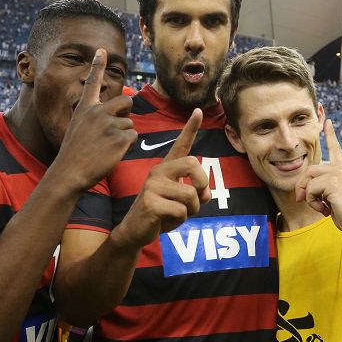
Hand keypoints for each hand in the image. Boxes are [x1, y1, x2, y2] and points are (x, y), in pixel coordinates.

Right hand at [53, 49, 136, 192]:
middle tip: (116, 128)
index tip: (103, 50)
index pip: (93, 81)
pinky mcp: (120, 137)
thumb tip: (112, 113)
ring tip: (107, 149)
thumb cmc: (73, 155)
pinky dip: (127, 146)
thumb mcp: (77, 129)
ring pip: (129, 124)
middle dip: (127, 113)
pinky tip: (113, 153)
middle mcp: (98, 112)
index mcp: (85, 108)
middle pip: (126, 101)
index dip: (98, 64)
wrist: (69, 173)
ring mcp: (109, 124)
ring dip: (124, 137)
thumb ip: (93, 118)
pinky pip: (133, 137)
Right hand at [114, 109, 210, 248]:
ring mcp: (152, 185)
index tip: (198, 111)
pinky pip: (181, 210)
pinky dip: (180, 220)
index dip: (191, 128)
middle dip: (202, 184)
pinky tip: (165, 222)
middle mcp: (158, 171)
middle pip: (193, 164)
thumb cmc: (159, 214)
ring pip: (190, 195)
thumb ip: (195, 193)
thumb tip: (206, 193)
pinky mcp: (150, 202)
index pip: (181, 144)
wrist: (134, 231)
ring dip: (191, 210)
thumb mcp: (180, 201)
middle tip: (200, 199)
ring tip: (176, 215)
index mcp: (166, 168)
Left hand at [294, 119, 341, 242]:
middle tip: (303, 201)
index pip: (336, 149)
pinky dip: (312, 203)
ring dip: (308, 196)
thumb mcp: (335, 200)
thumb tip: (303, 190)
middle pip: (310, 170)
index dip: (330, 135)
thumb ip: (323, 189)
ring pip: (308, 179)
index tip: (327, 122)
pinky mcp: (333, 182)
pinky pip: (310, 189)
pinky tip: (326, 211)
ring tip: (321, 208)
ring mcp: (338, 174)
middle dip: (302, 187)